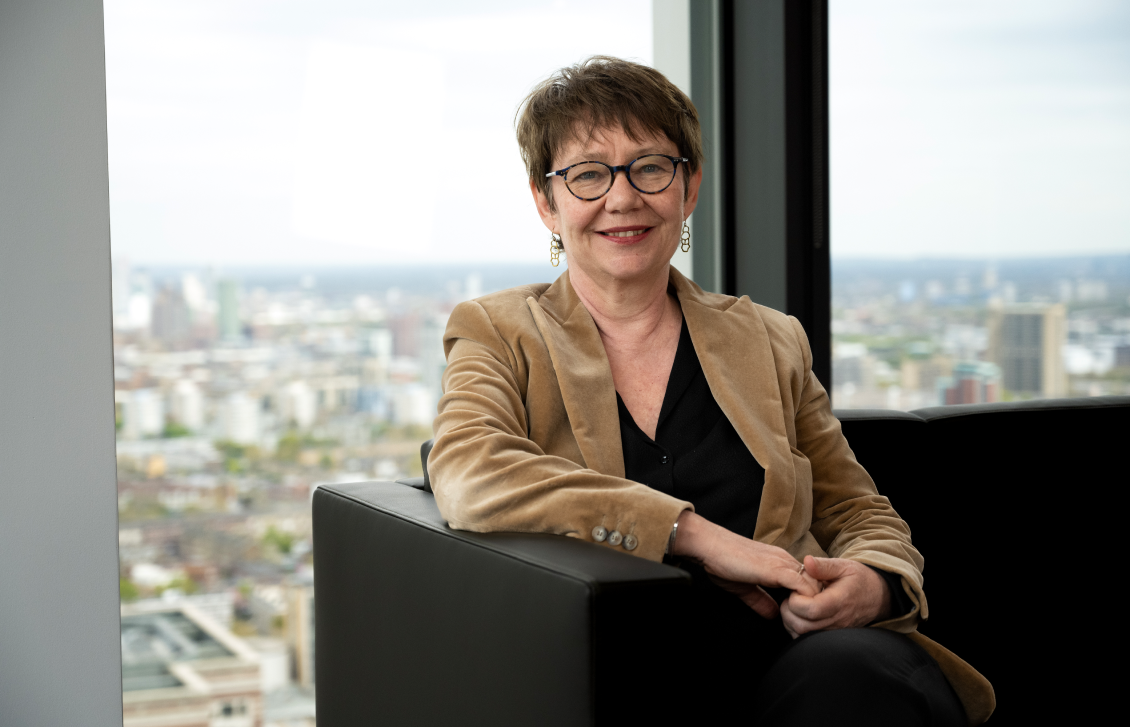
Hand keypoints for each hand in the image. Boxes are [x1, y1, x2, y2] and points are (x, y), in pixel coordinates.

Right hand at [670, 511, 821, 618]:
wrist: (711, 546)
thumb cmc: (722, 562)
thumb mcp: (744, 587)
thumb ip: (760, 600)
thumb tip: (773, 615)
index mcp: (780, 563)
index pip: (808, 581)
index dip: (810, 599)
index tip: (803, 616)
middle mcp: (786, 560)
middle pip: (817, 583)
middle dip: (817, 604)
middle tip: (808, 623)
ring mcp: (783, 564)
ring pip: (815, 585)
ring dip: (813, 605)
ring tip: (803, 622)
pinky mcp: (777, 570)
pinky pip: (803, 586)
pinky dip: (805, 602)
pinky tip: (796, 614)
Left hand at [780, 555, 891, 637]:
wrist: (878, 596)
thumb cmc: (859, 579)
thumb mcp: (844, 566)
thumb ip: (823, 565)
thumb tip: (806, 562)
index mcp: (839, 602)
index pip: (811, 609)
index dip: (796, 600)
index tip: (796, 589)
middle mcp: (837, 621)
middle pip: (803, 626)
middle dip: (789, 611)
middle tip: (791, 597)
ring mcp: (834, 632)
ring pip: (803, 636)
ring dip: (791, 621)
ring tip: (794, 605)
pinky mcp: (831, 637)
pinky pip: (808, 640)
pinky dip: (797, 629)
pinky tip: (800, 615)